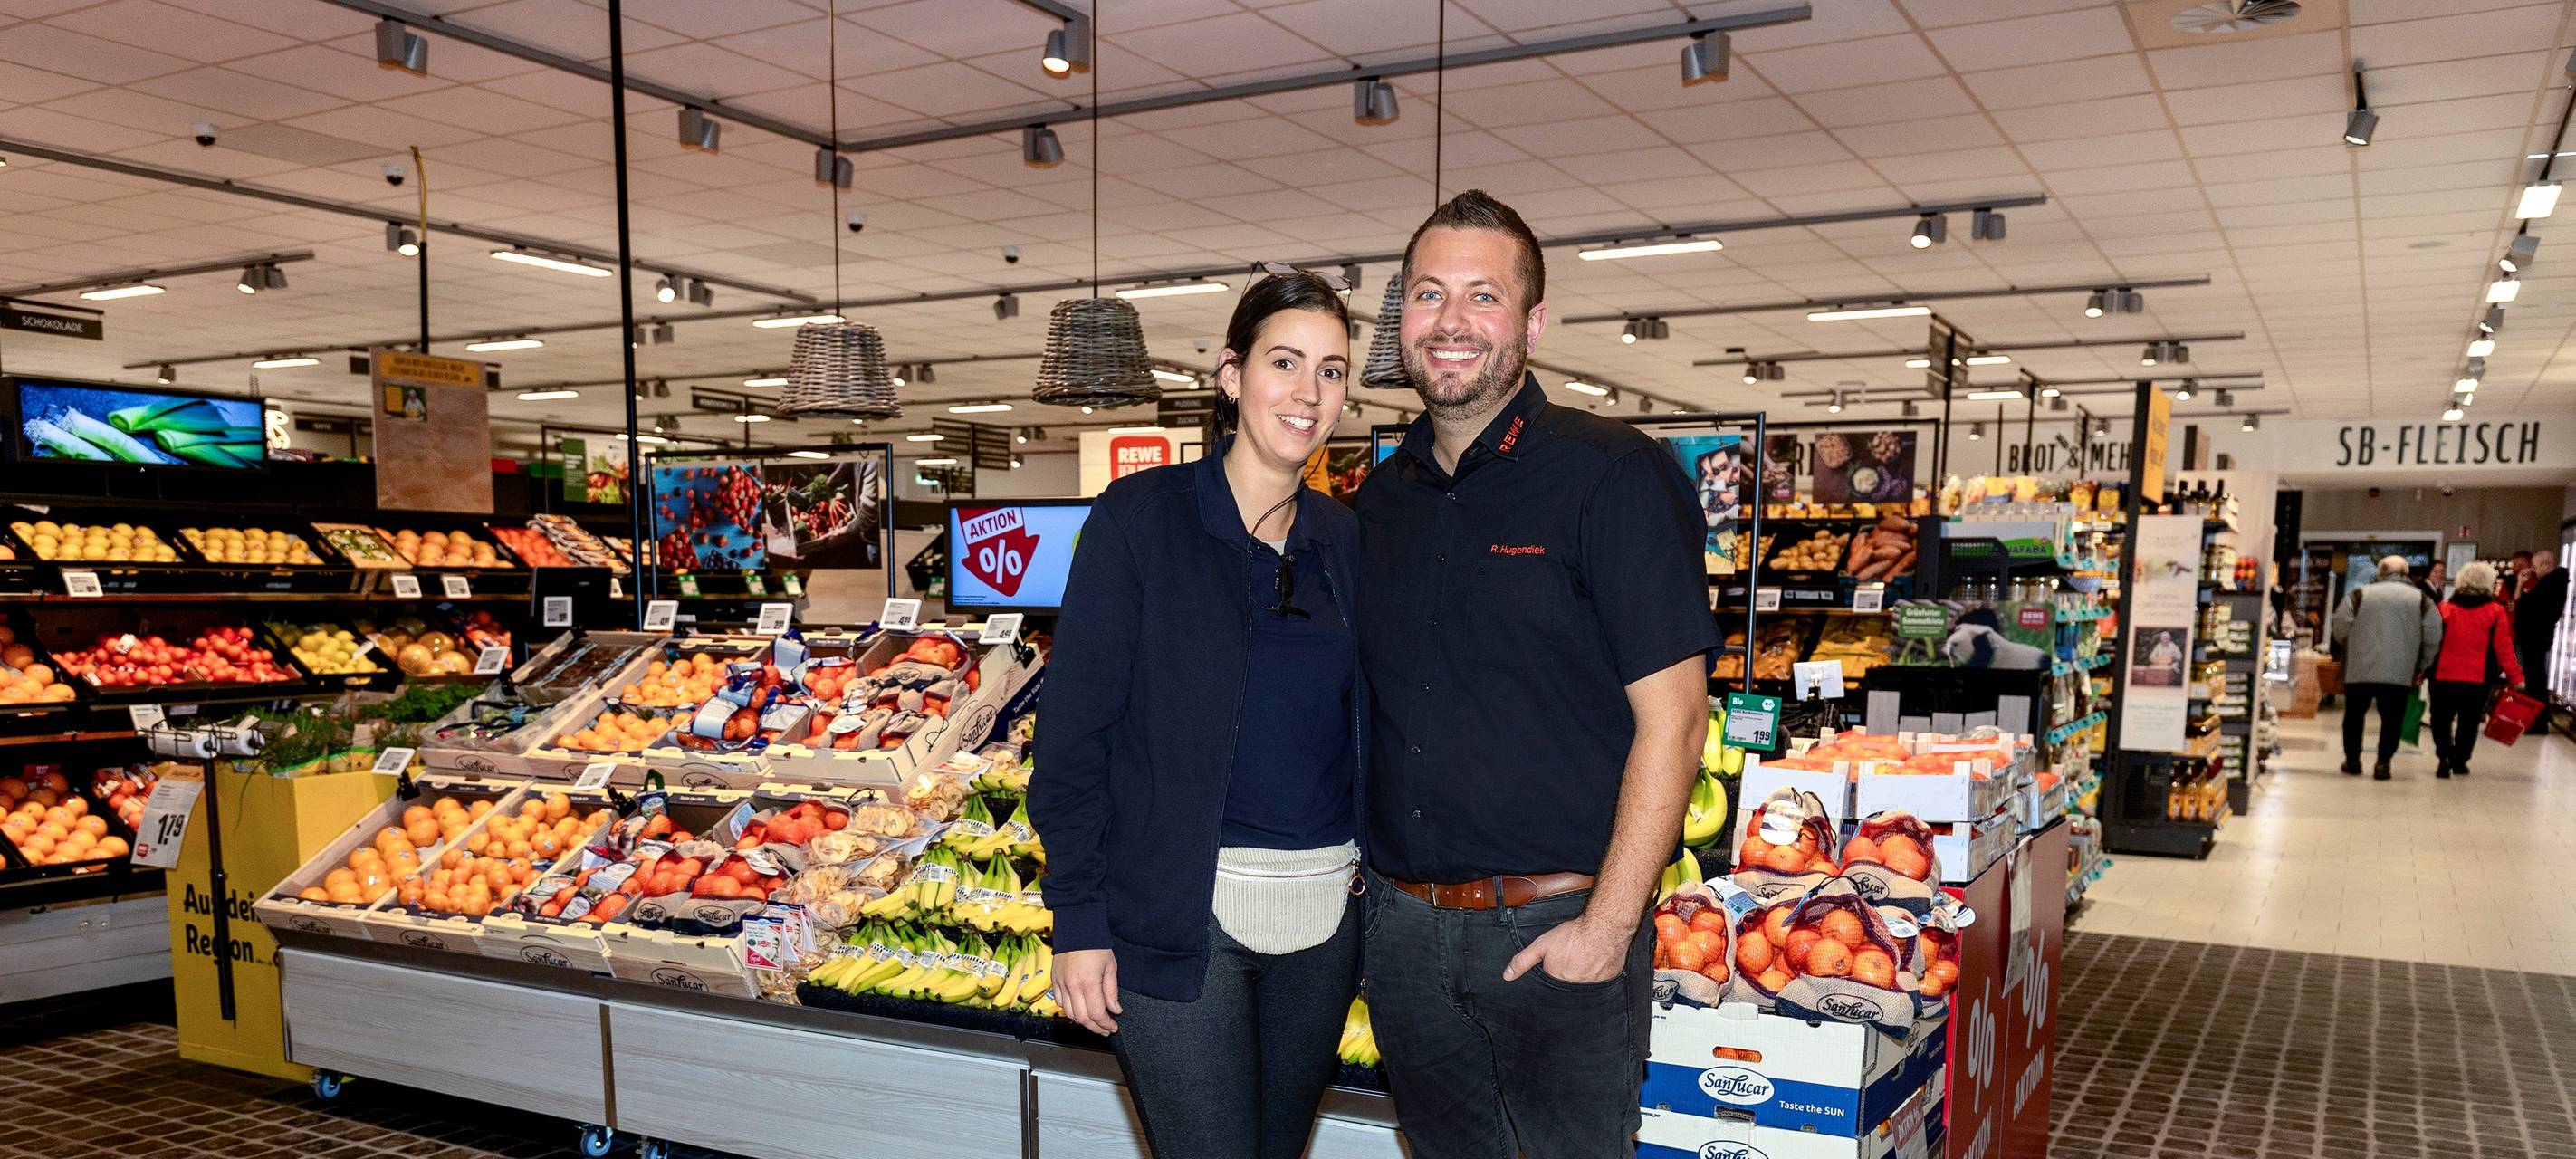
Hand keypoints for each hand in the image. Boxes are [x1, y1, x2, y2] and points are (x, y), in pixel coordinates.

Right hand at [1055, 948, 1121, 1035]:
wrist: (1077, 929)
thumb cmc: (1095, 945)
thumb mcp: (1110, 967)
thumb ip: (1112, 991)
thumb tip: (1115, 1010)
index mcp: (1088, 983)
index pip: (1097, 1013)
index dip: (1105, 1024)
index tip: (1112, 1026)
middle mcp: (1072, 986)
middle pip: (1082, 1018)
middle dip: (1095, 1028)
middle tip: (1105, 1029)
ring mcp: (1061, 984)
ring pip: (1070, 1014)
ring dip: (1083, 1022)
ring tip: (1094, 1022)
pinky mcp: (1054, 981)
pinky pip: (1060, 1003)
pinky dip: (1070, 1011)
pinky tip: (1080, 1010)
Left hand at [1502, 913, 1630, 985]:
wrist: (1604, 927)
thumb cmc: (1574, 934)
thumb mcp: (1542, 945)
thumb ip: (1523, 961)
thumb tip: (1507, 976)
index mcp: (1556, 981)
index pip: (1549, 987)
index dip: (1551, 975)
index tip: (1557, 965)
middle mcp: (1574, 989)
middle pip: (1565, 989)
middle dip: (1566, 978)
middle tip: (1572, 961)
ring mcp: (1592, 988)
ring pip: (1582, 988)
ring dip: (1581, 978)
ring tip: (1583, 962)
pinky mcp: (1606, 984)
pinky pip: (1598, 985)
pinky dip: (1596, 977)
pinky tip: (1595, 965)